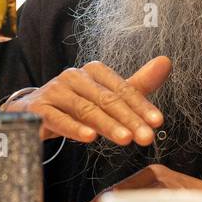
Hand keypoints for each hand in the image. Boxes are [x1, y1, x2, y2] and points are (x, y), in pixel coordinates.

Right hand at [9, 57, 169, 143]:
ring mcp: (54, 91)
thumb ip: (137, 84)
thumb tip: (166, 61)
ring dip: (107, 125)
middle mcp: (74, 76)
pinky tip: (89, 137)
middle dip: (129, 119)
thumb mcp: (108, 96)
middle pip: (106, 99)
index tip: (158, 122)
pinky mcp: (38, 108)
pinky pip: (58, 118)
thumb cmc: (77, 103)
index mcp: (94, 71)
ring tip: (125, 139)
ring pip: (85, 109)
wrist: (35, 110)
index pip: (122, 89)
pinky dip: (74, 128)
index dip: (141, 105)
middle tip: (147, 138)